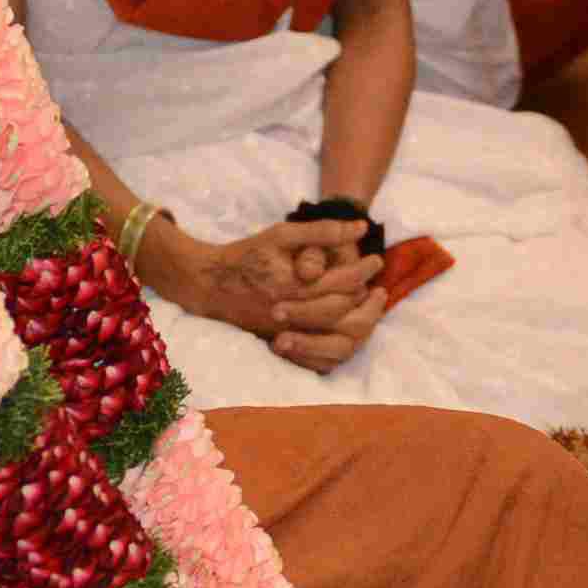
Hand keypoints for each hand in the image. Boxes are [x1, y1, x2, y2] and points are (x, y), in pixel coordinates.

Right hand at [144, 214, 382, 368]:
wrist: (210, 285)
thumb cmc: (247, 255)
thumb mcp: (283, 234)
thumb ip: (323, 231)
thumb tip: (361, 228)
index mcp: (294, 287)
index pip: (343, 283)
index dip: (364, 270)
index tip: (375, 259)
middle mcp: (292, 317)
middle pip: (345, 316)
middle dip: (367, 300)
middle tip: (378, 285)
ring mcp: (288, 335)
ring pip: (337, 342)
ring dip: (359, 325)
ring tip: (368, 306)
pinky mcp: (284, 346)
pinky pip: (320, 359)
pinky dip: (340, 346)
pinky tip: (349, 329)